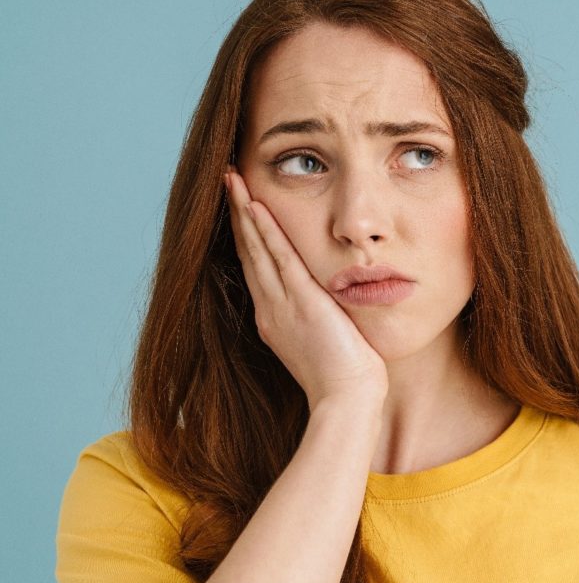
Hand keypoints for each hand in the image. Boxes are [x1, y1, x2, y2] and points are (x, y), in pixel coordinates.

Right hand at [224, 168, 387, 411]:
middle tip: (227, 180)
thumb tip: (330, 306)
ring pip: (257, 249)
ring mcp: (282, 305)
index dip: (247, 235)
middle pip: (248, 252)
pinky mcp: (302, 302)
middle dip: (237, 214)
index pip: (257, 267)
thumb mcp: (327, 342)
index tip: (241, 207)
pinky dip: (266, 231)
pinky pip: (280, 259)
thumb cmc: (346, 380)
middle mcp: (271, 309)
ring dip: (244, 212)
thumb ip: (321, 320)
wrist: (347, 401)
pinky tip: (255, 206)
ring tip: (232, 180)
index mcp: (275, 319)